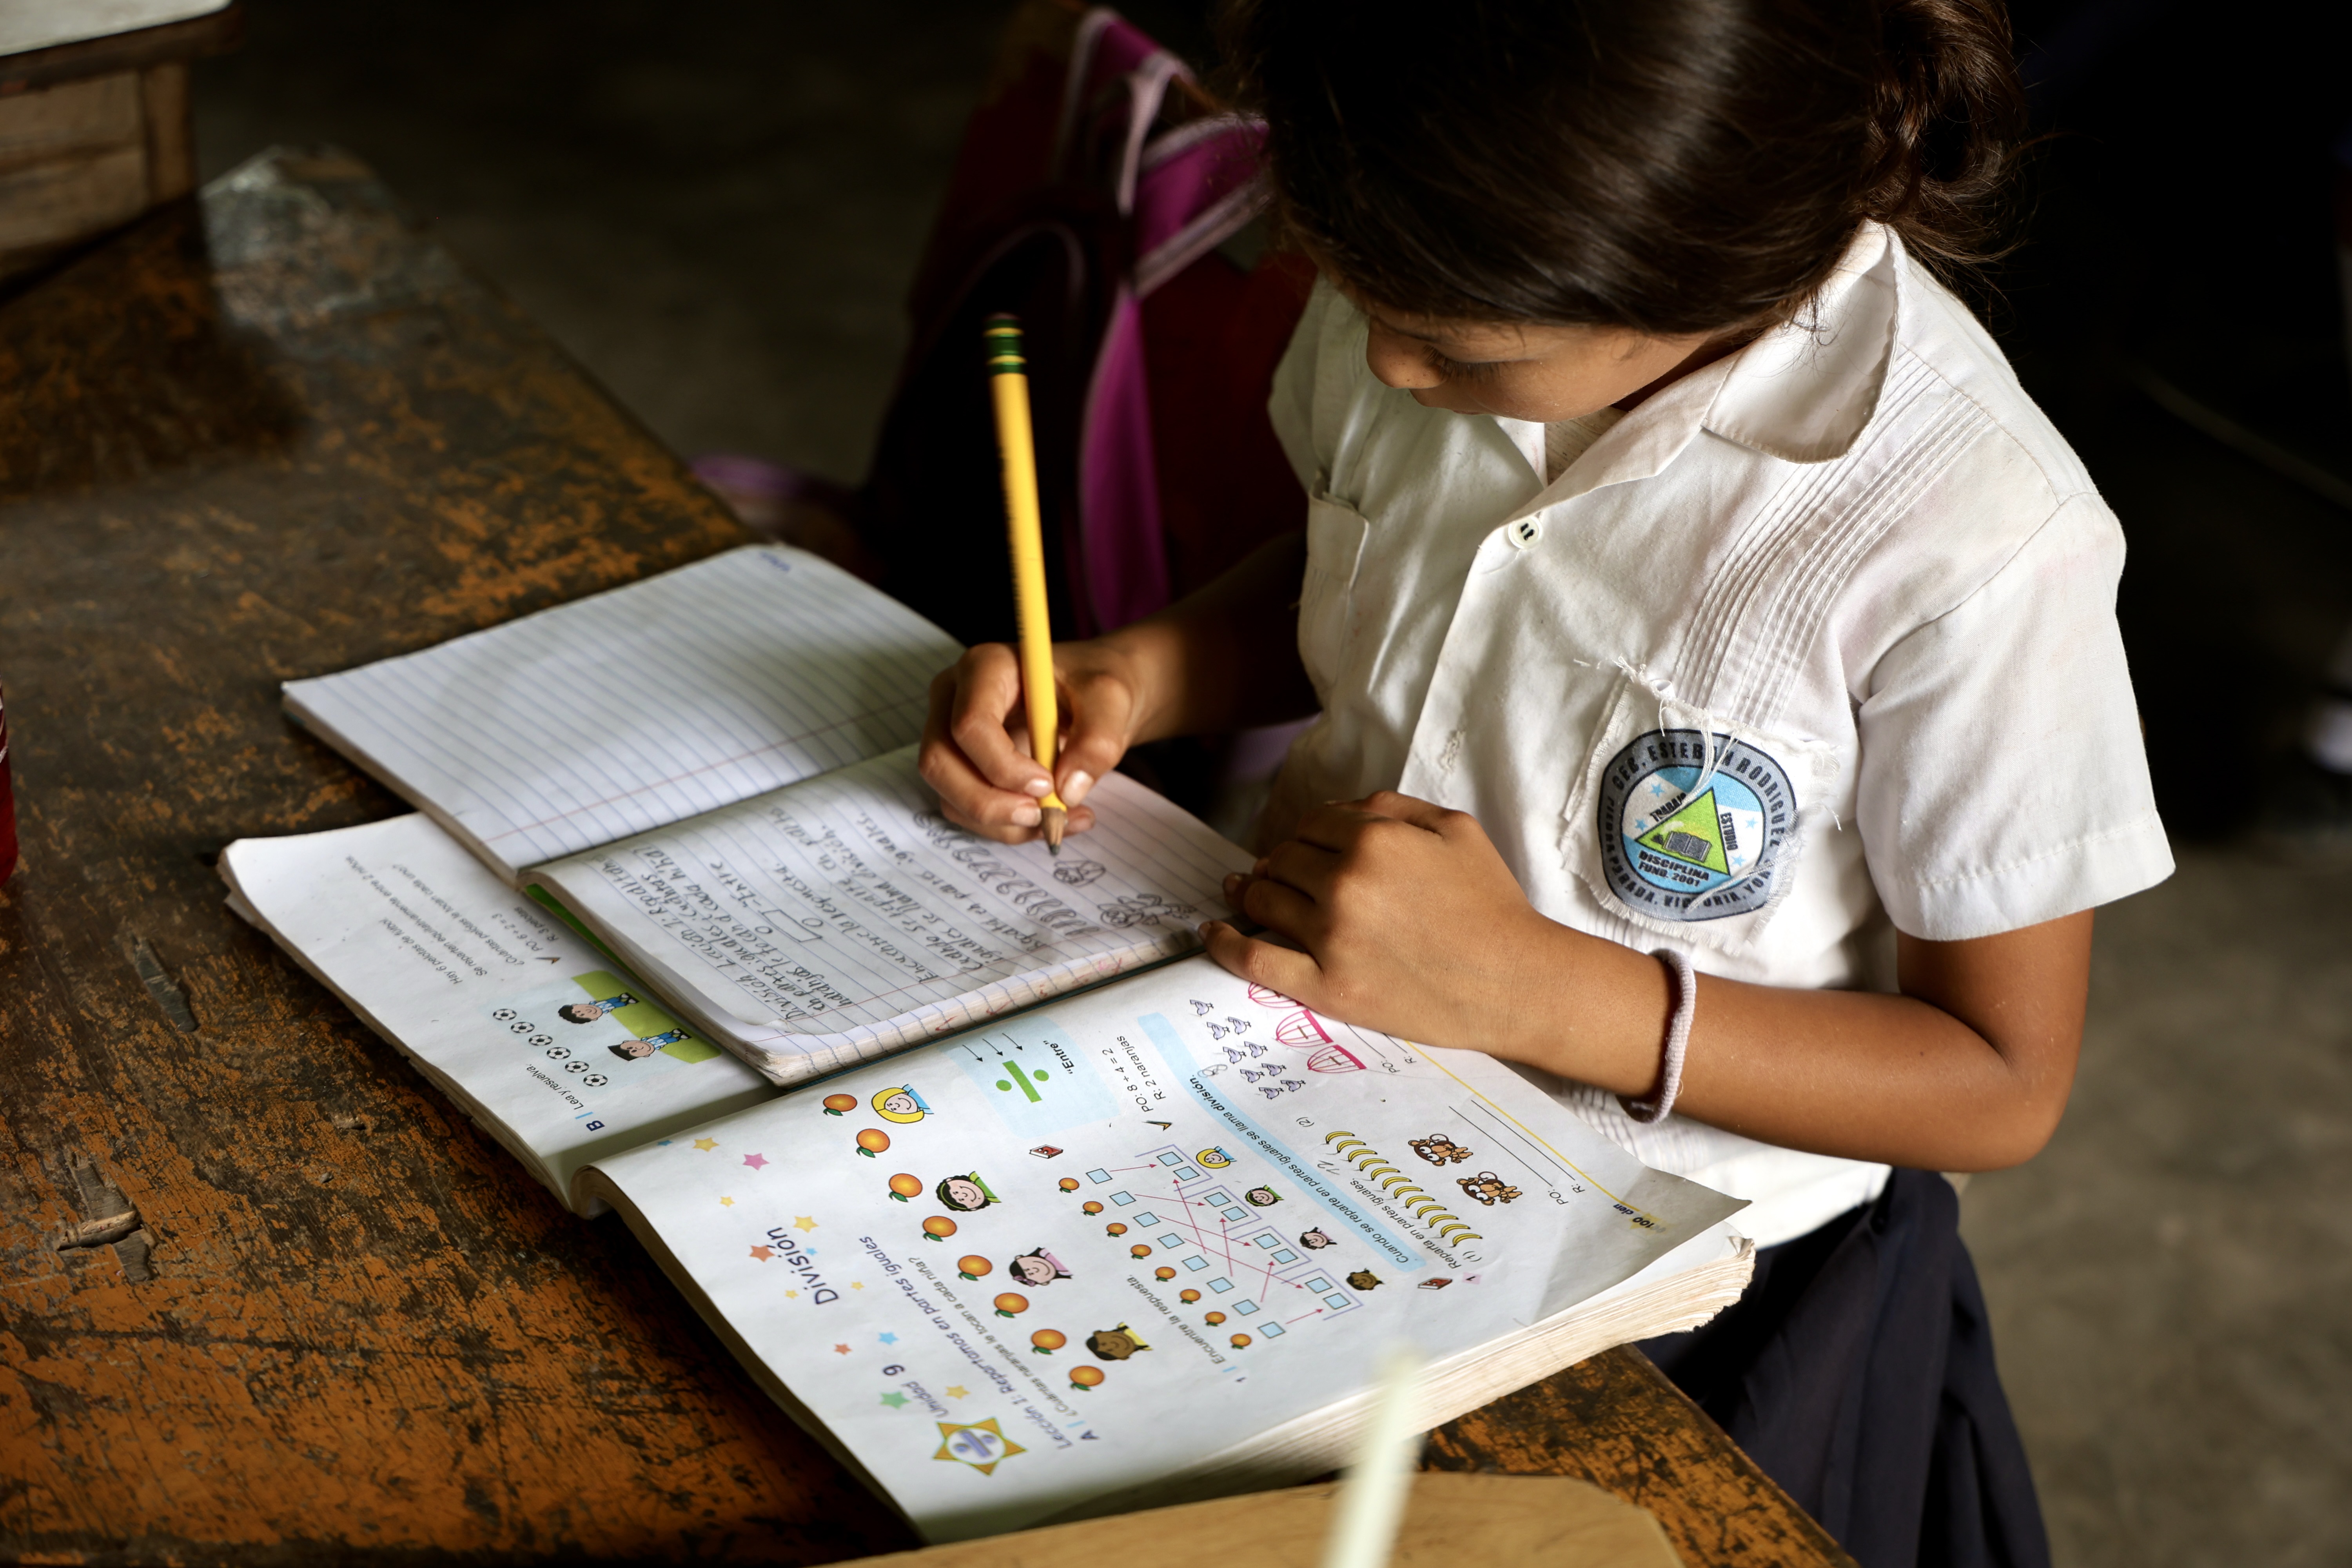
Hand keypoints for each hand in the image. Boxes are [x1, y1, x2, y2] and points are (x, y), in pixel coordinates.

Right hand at [917, 640, 1145, 844]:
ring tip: (1063, 820)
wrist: (1096, 697)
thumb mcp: (1111, 700)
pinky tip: (1056, 818)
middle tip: (1044, 817)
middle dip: (989, 803)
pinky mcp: (961, 766)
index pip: (970, 725)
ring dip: (1003, 823)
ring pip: (949, 795)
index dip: (1003, 765)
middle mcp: (954, 697)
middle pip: (940, 762)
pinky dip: (1008, 827)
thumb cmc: (1097, 686)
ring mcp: (950, 733)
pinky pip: (967, 809)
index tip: (1048, 785)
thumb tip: (1069, 790)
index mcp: (985, 667)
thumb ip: (1097, 739)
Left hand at [1201, 791, 1582, 1055]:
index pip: (1311, 823)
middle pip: (1282, 860)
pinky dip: (1224, 944)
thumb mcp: (1455, 829)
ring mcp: (1331, 937)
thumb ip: (1392, 807)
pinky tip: (1212, 932)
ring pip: (1264, 902)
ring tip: (1241, 893)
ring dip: (1249, 895)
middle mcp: (1344, 883)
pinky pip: (1255, 961)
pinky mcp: (1327, 986)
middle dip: (1278, 864)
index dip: (1306, 834)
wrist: (1515, 981)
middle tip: (1275, 873)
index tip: (1306, 847)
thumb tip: (1339, 810)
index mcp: (1373, 839)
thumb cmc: (1491, 904)